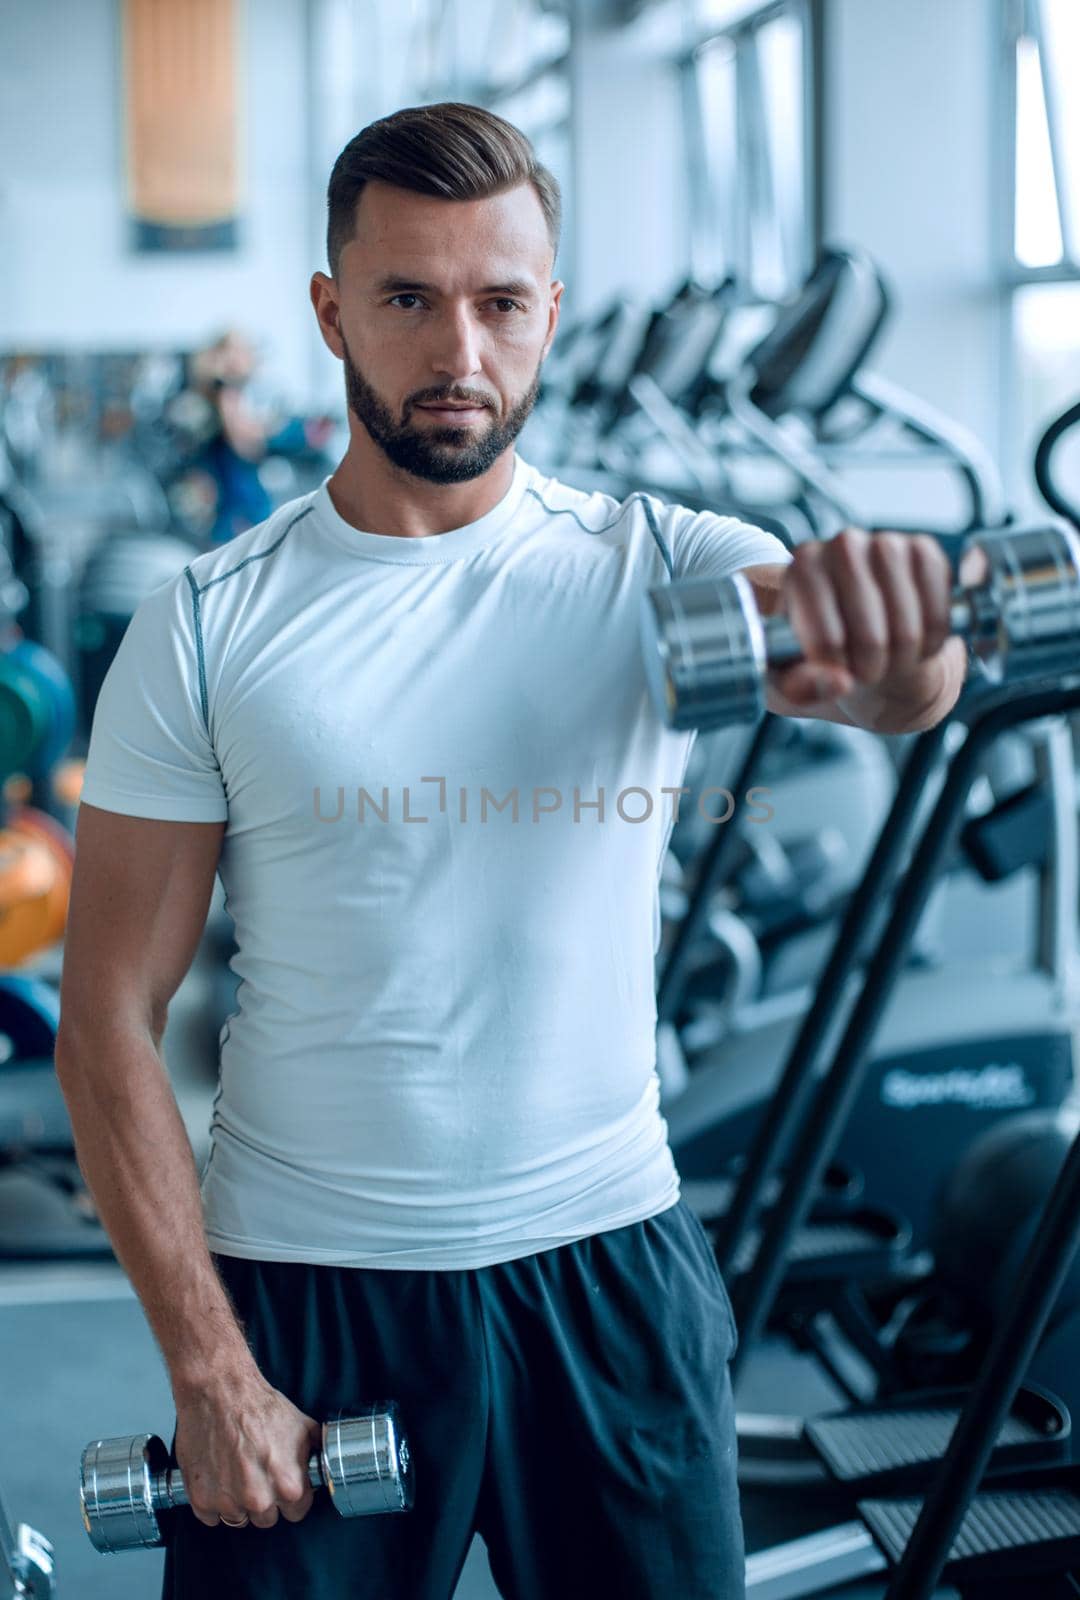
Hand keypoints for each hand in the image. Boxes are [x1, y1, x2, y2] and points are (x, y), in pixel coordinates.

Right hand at [173, 1370, 320, 1530]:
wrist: (220, 1392)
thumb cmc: (259, 1406)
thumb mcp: (303, 1426)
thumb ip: (316, 1455)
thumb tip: (324, 1468)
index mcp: (289, 1486)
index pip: (296, 1512)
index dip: (290, 1498)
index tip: (282, 1485)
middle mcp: (259, 1500)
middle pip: (266, 1518)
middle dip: (264, 1500)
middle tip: (256, 1473)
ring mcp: (228, 1503)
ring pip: (238, 1518)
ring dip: (236, 1501)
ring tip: (235, 1469)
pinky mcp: (201, 1500)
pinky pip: (210, 1516)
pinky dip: (212, 1500)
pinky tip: (217, 1474)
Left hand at [771, 528, 961, 708]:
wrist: (855, 628)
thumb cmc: (816, 654)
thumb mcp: (789, 677)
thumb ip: (799, 687)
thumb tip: (839, 683)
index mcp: (801, 569)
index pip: (828, 640)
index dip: (838, 673)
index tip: (836, 674)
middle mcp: (843, 545)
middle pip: (871, 638)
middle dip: (871, 670)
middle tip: (864, 672)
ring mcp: (888, 544)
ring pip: (908, 630)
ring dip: (902, 660)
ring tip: (885, 659)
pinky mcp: (925, 551)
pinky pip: (939, 616)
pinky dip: (931, 642)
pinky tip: (912, 641)